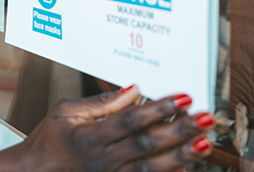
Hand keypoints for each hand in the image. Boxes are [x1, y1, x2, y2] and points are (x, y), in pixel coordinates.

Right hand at [0, 86, 213, 171]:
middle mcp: (103, 159)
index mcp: (89, 136)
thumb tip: (132, 90)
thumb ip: (100, 102)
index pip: (131, 120)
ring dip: (181, 154)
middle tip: (206, 118)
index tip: (182, 98)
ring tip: (204, 141)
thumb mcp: (65, 112)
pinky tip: (184, 168)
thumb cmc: (47, 140)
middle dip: (179, 130)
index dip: (159, 109)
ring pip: (152, 167)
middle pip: (148, 144)